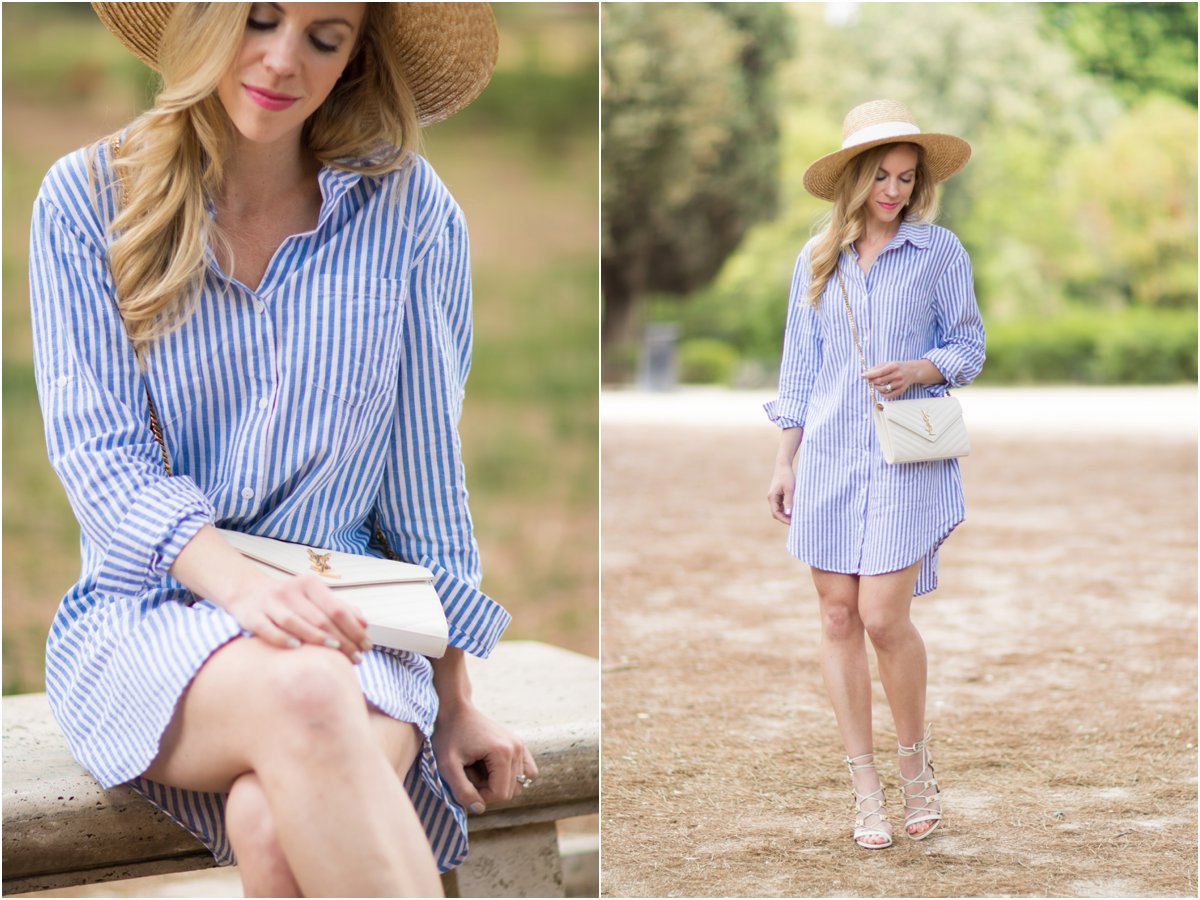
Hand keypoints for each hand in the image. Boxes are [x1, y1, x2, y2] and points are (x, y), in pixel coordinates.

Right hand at [223, 571, 371, 663]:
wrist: (247, 591)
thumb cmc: (290, 600)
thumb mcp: (315, 598)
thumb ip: (340, 609)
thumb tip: (365, 624)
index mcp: (309, 584)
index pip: (337, 609)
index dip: (354, 629)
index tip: (367, 646)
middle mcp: (290, 591)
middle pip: (320, 618)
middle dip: (342, 640)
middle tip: (357, 658)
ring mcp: (269, 602)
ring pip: (295, 622)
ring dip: (316, 638)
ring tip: (335, 652)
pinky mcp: (251, 615)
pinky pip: (268, 628)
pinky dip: (282, 638)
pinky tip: (297, 648)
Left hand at [432, 698, 537, 813]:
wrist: (455, 709)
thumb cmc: (448, 736)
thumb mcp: (448, 766)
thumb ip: (462, 791)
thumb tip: (479, 809)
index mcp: (503, 753)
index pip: (501, 794)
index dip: (481, 797)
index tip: (464, 782)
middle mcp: (517, 748)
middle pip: (511, 791)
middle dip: (488, 789)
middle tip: (469, 772)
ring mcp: (520, 745)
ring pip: (517, 783)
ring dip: (497, 782)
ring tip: (479, 768)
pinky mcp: (519, 744)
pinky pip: (525, 771)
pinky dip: (509, 776)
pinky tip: (491, 767)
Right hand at [767, 463, 795, 524]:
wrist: (783, 465)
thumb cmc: (787, 476)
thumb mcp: (790, 489)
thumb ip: (789, 502)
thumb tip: (789, 514)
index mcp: (772, 497)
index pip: (776, 513)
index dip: (784, 519)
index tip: (794, 523)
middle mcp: (771, 498)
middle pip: (777, 513)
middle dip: (785, 518)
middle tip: (796, 521)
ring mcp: (774, 496)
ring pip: (779, 510)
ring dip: (786, 514)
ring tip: (797, 516)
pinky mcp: (778, 494)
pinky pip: (781, 505)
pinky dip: (787, 508)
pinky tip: (795, 509)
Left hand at [862, 360, 914, 398]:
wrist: (912, 371)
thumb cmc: (896, 367)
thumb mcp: (887, 363)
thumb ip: (876, 368)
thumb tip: (865, 374)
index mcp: (893, 366)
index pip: (879, 372)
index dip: (869, 375)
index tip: (862, 376)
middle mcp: (897, 375)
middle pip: (880, 381)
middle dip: (871, 381)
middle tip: (869, 380)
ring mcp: (900, 383)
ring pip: (883, 389)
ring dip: (876, 387)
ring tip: (876, 384)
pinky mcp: (901, 390)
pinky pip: (889, 396)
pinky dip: (882, 394)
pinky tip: (881, 390)